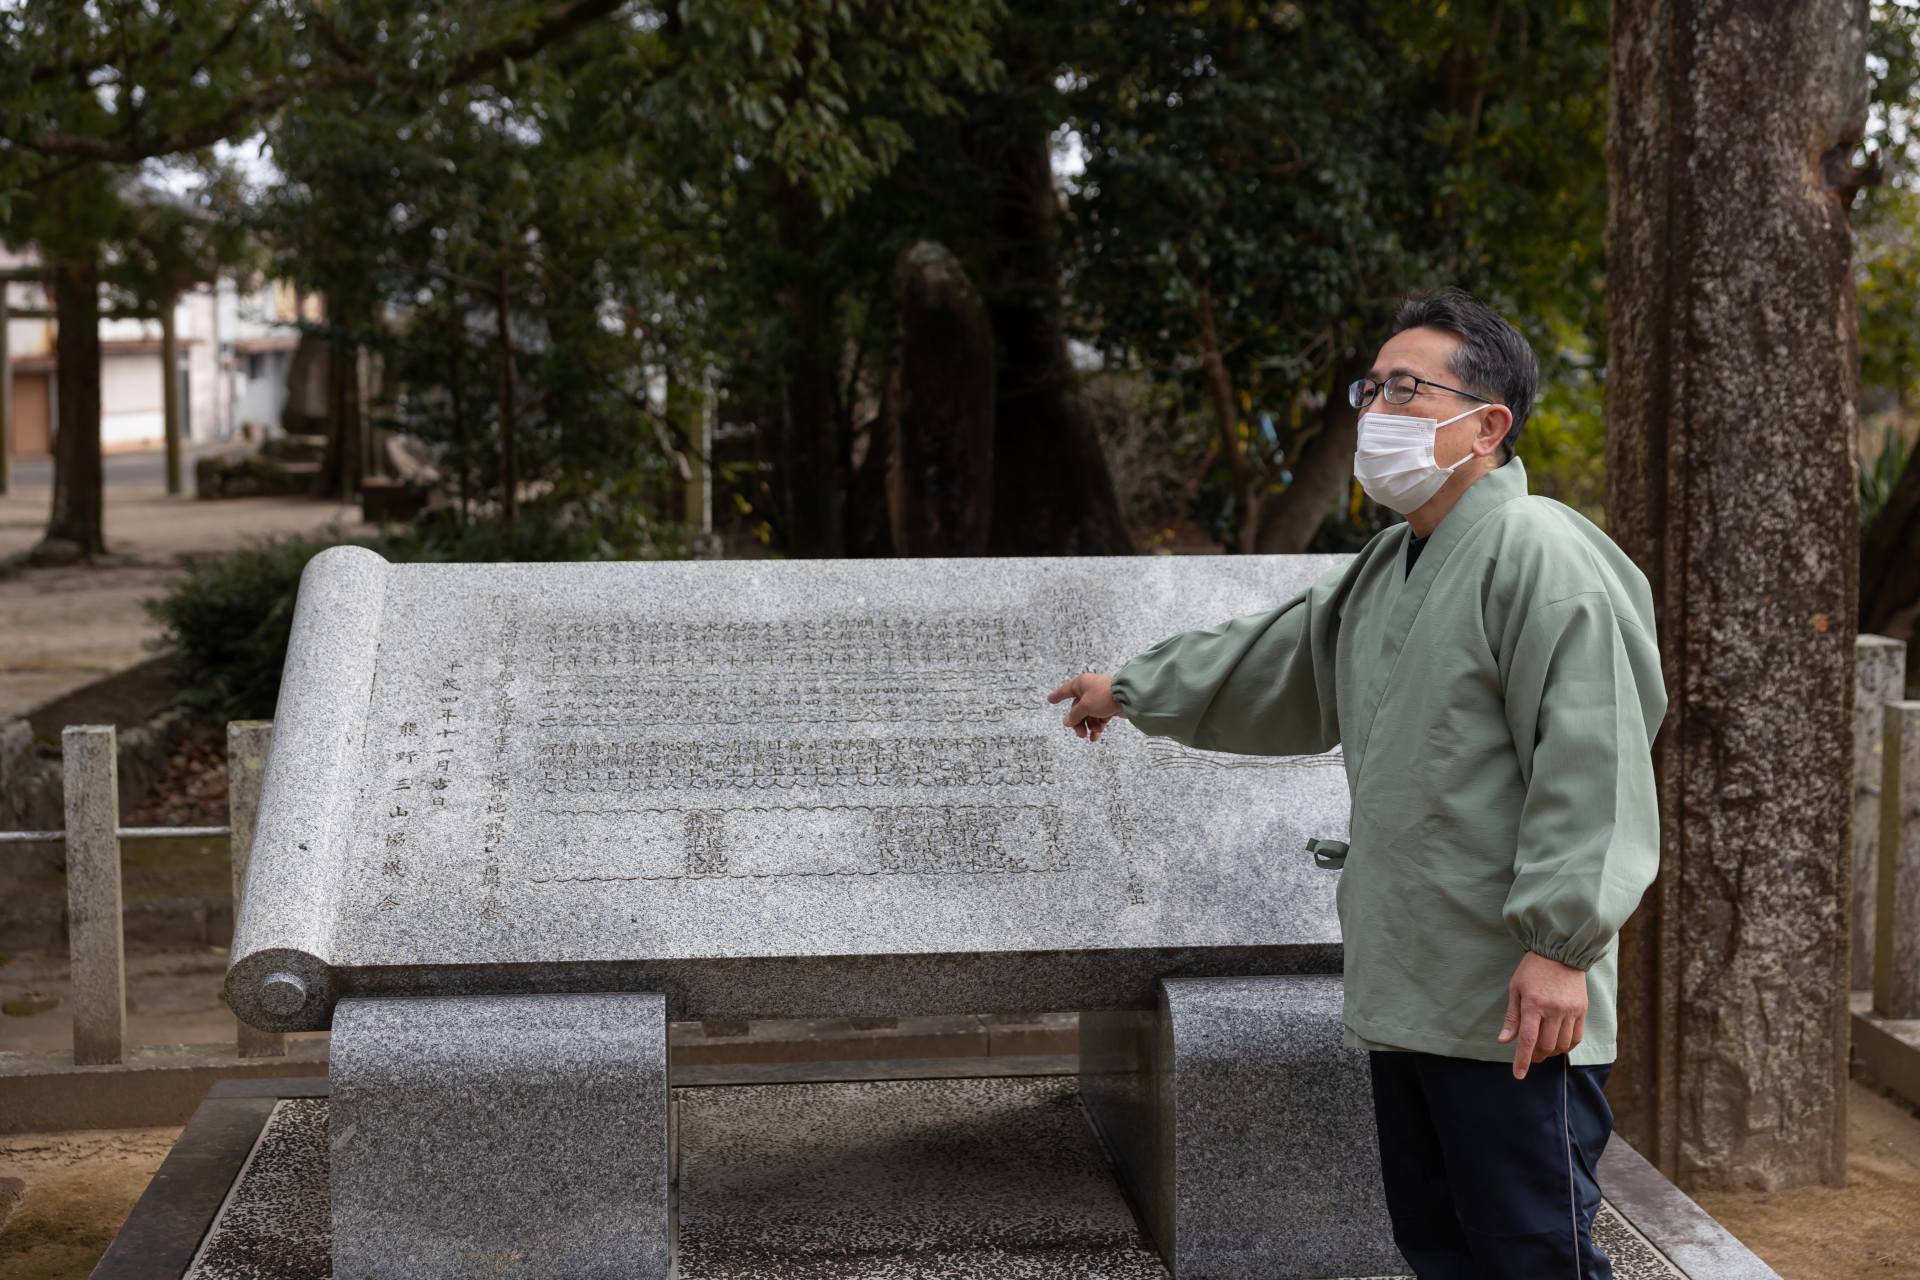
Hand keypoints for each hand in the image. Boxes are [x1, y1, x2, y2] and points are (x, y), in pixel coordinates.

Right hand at [1047, 672, 1123, 741]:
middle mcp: (1089, 690)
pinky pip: (1099, 718)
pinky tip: (1097, 735)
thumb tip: (1066, 721)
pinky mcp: (1108, 706)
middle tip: (1080, 734)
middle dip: (1078, 723)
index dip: (1057, 696)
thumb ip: (1074, 715)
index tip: (1050, 700)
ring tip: (1091, 736)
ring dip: (1088, 727)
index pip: (1065, 691)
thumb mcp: (1085, 706)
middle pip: (1077, 709)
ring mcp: (1099, 699)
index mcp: (1081, 684)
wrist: (1128, 697)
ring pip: (1088, 715)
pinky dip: (1097, 727)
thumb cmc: (1104, 696)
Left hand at [1497, 950, 1587, 1078]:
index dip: (1522, 1060)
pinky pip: (1576, 1038)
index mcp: (1533, 1004)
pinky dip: (1566, 1046)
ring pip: (1562, 1045)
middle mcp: (1554, 1010)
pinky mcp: (1582, 1011)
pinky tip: (1558, 1043)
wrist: (1560, 952)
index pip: (1527, 1040)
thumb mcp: (1516, 989)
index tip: (1519, 1075)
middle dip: (1536, 1055)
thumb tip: (1504, 1041)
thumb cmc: (1533, 970)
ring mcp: (1570, 1011)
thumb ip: (1512, 1017)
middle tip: (1530, 1055)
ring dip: (1551, 1052)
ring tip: (1543, 1048)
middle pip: (1546, 1046)